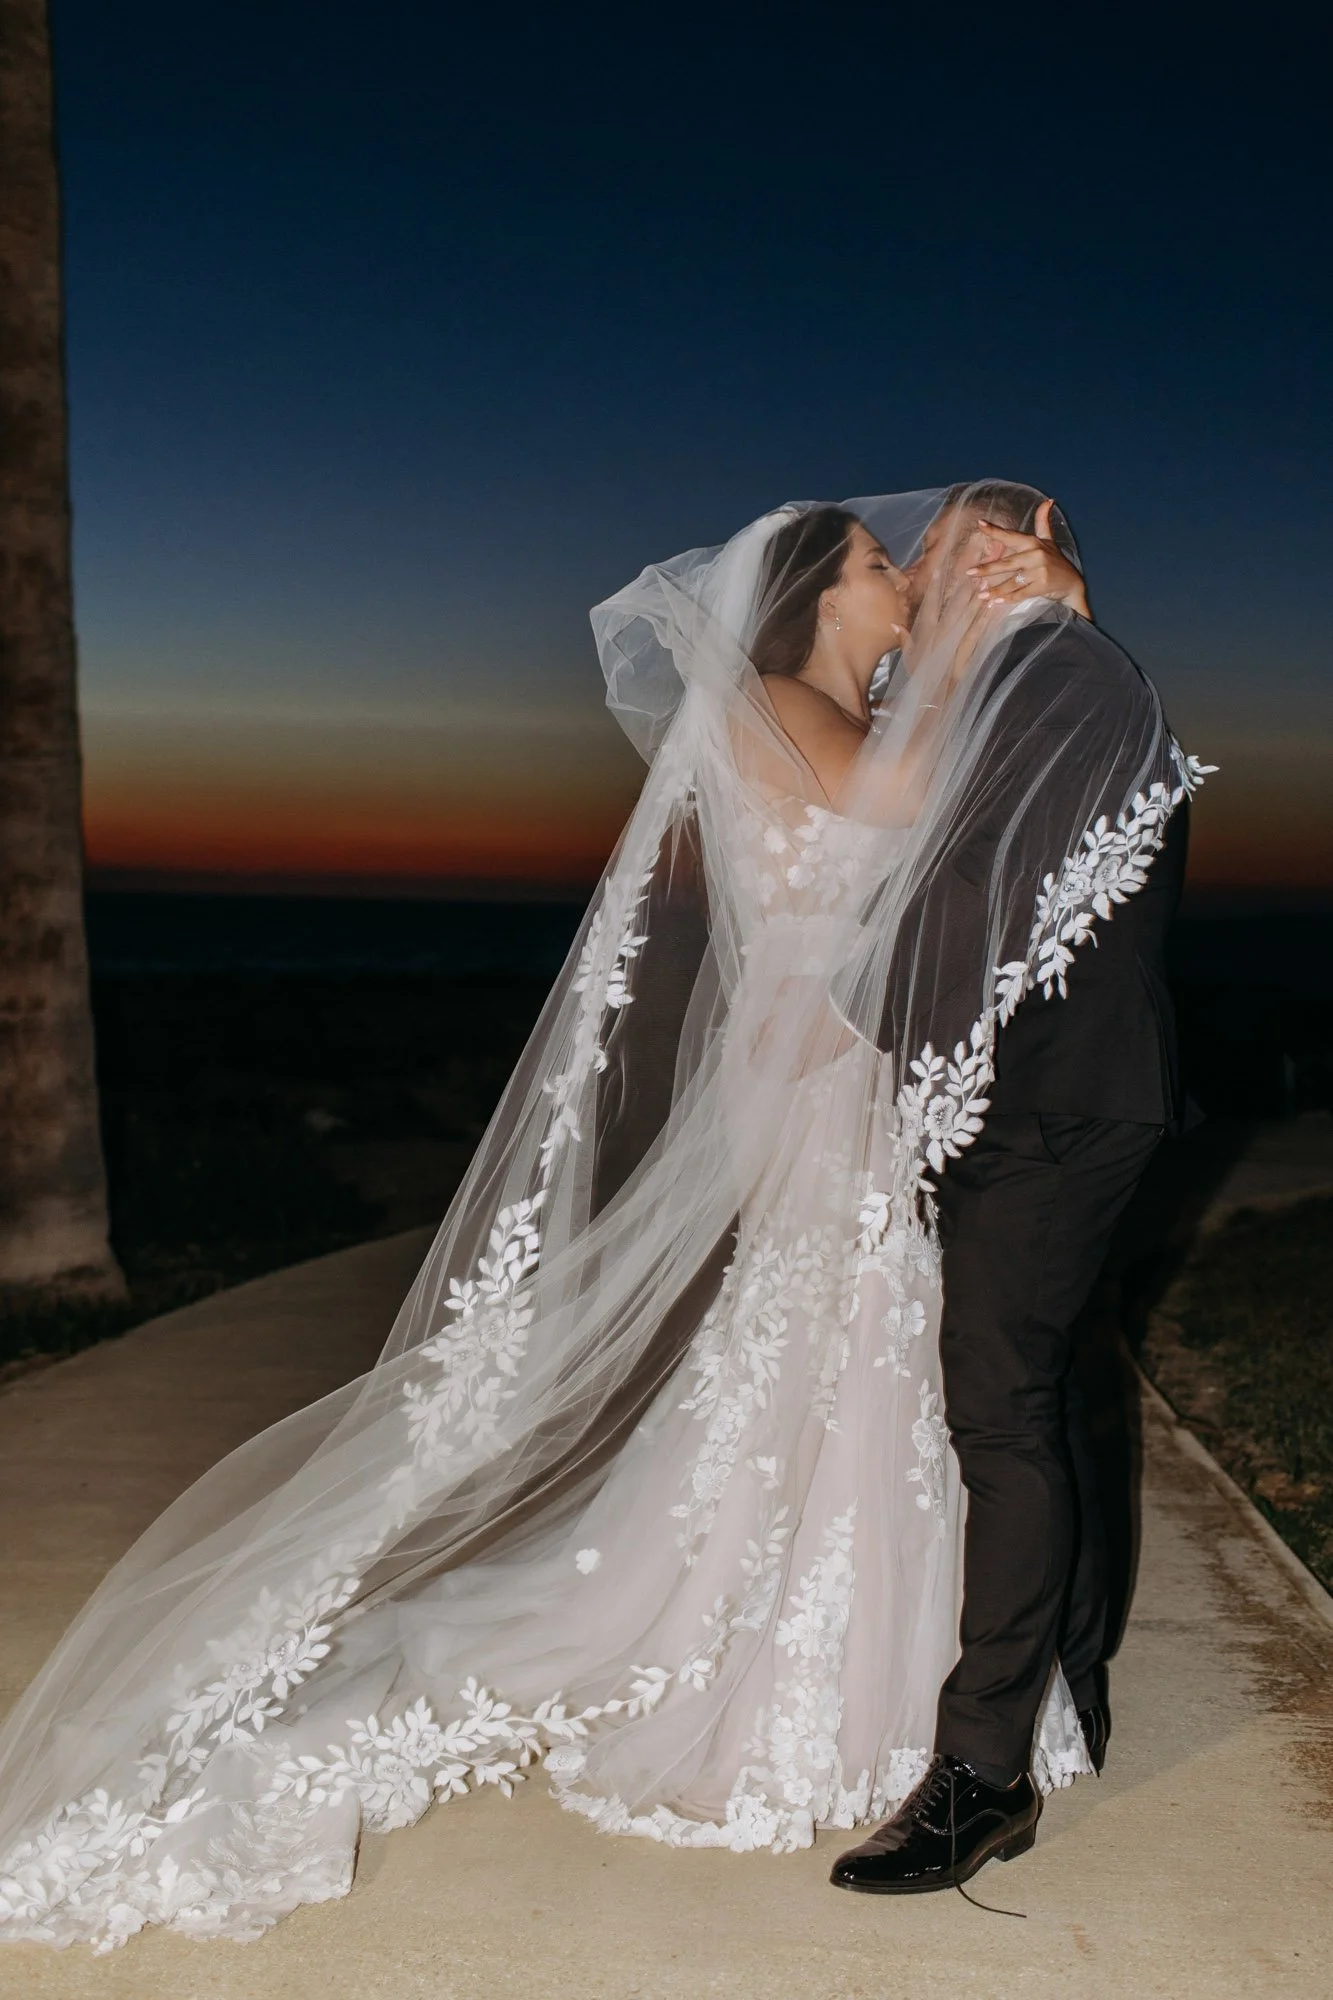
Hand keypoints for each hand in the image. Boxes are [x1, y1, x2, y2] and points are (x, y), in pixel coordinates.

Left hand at [966, 499, 1090, 618]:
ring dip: (995, 590)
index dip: (995, 530)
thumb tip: (1048, 500)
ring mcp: (1040, 571)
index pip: (1011, 536)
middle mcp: (1036, 555)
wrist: (1072, 583)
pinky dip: (1007, 599)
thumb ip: (1043, 522)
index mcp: (1034, 543)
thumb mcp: (1049, 540)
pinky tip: (994, 603)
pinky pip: (1020, 594)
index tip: (980, 524)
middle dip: (987, 569)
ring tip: (980, 595)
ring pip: (1012, 582)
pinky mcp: (1042, 586)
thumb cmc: (1056, 561)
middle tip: (969, 572)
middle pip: (1007, 563)